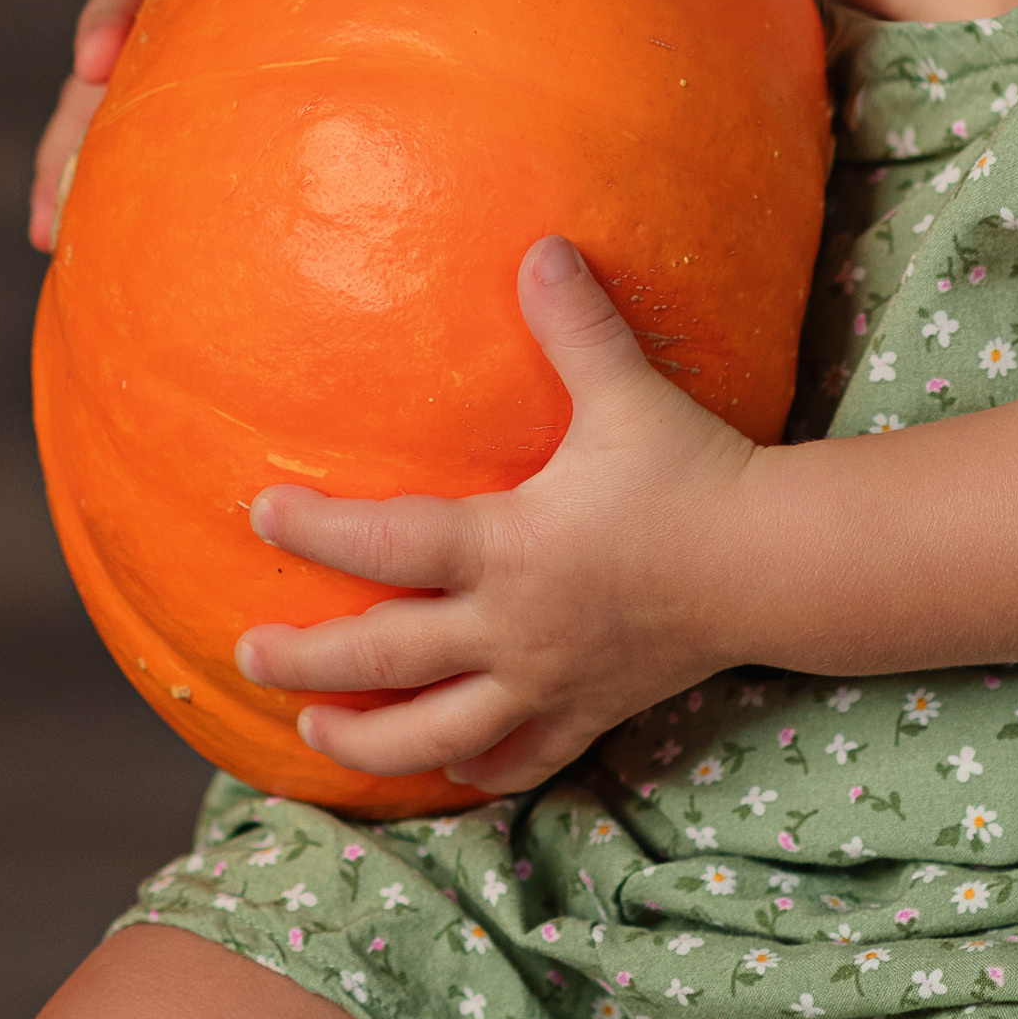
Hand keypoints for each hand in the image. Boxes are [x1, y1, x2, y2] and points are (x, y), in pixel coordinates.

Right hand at [28, 0, 398, 250]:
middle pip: (116, 5)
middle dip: (102, 32)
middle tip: (95, 61)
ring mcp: (152, 54)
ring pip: (94, 92)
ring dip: (66, 141)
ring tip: (50, 202)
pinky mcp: (159, 119)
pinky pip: (115, 154)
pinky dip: (84, 192)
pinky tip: (64, 246)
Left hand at [235, 239, 762, 794]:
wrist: (769, 564)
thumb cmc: (692, 474)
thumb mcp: (627, 392)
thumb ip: (576, 325)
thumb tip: (541, 246)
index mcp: (509, 549)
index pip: (390, 546)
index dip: (318, 532)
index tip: (260, 515)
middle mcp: (512, 628)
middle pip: (387, 658)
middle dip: (309, 660)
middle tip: (248, 651)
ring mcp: (547, 682)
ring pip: (436, 734)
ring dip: (366, 739)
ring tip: (312, 729)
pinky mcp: (588, 712)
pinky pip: (518, 760)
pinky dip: (474, 771)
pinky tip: (446, 771)